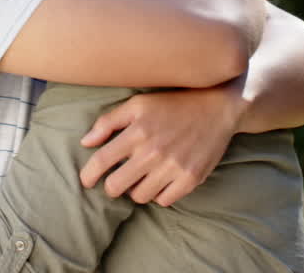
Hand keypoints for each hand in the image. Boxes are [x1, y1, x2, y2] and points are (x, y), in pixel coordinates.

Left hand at [79, 84, 241, 205]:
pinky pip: (164, 200)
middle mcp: (153, 152)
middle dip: (112, 186)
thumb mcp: (138, 104)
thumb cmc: (173, 104)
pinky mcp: (191, 178)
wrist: (218, 107)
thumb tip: (86, 143)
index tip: (86, 180)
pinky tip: (161, 181)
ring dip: (136, 190)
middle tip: (116, 180)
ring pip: (139, 196)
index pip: (101, 161)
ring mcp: (173, 167)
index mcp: (137, 131)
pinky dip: (159, 194)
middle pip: (116, 186)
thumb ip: (108, 121)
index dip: (88, 175)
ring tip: (141, 178)